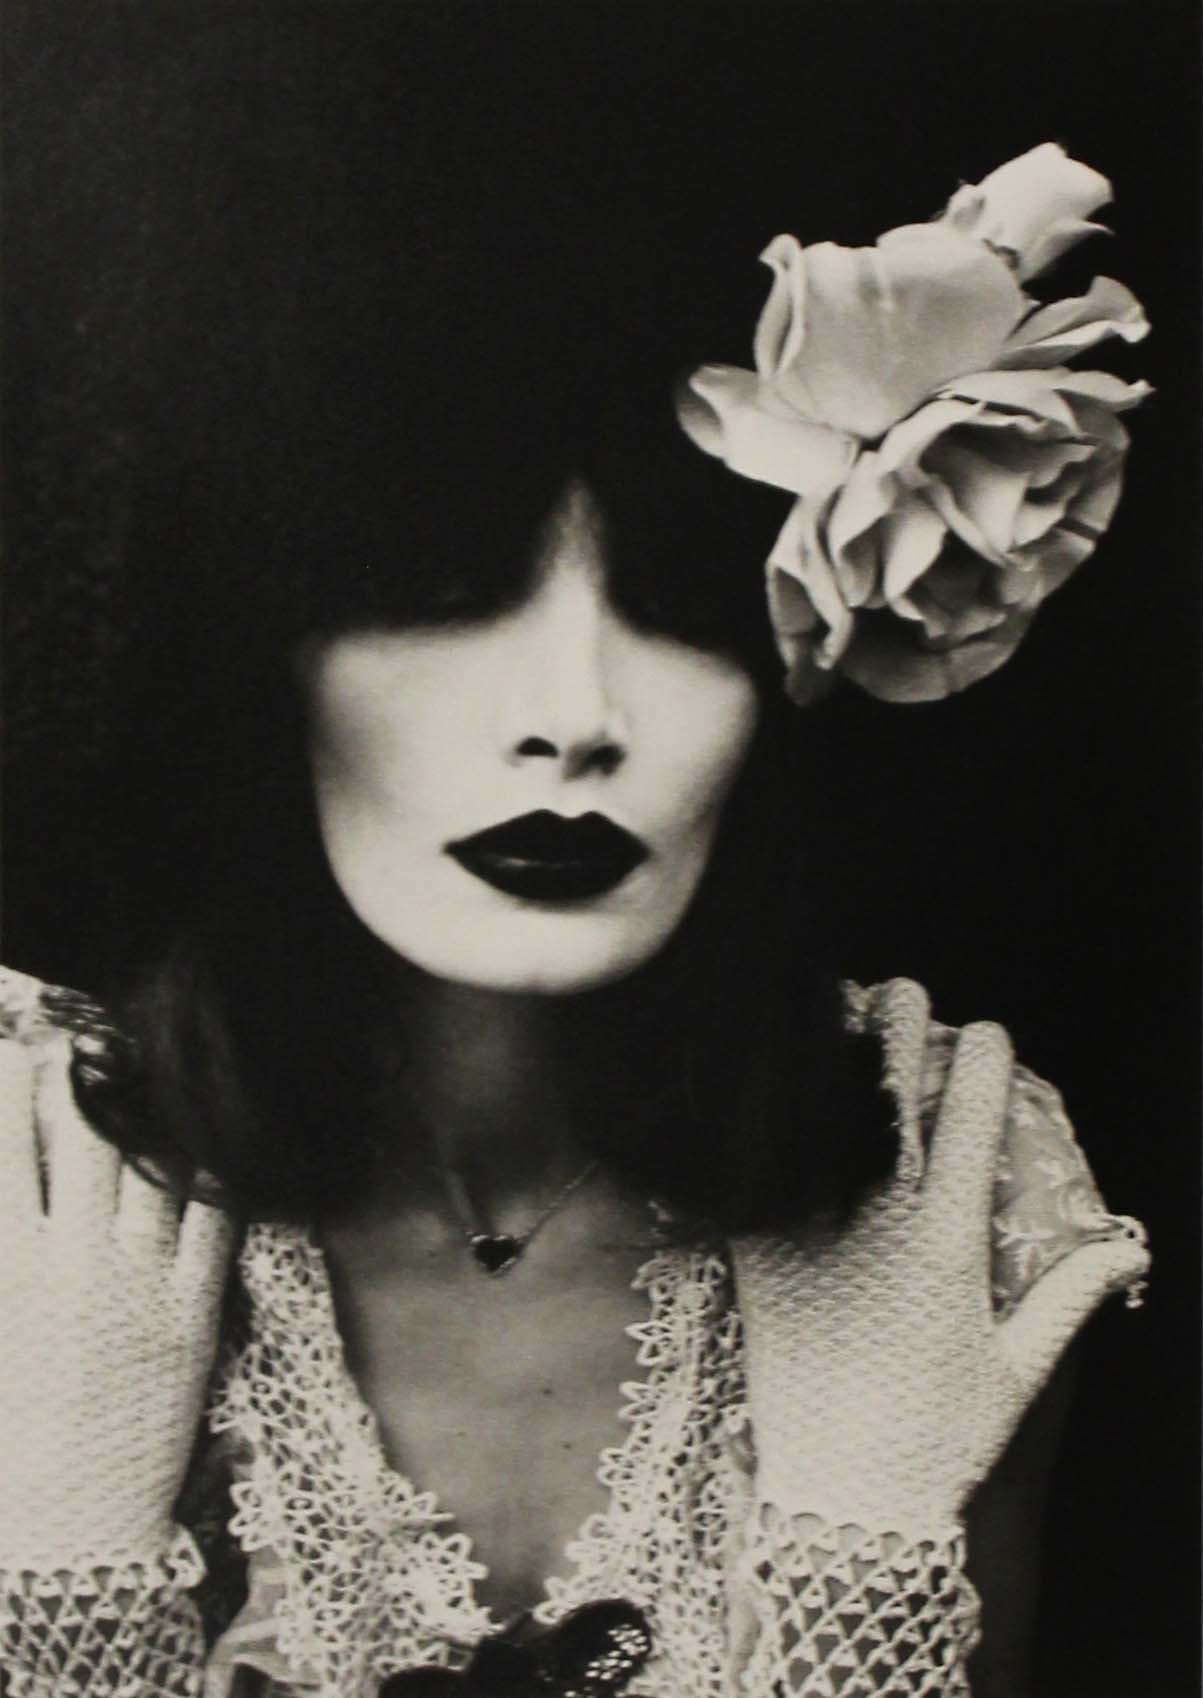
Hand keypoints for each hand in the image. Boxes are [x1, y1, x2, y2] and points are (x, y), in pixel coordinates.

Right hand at [0, 1030, 234, 1573]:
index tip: (10, 1050)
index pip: (3, 1159)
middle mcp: (76, 1267)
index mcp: (7, 1273)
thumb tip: (13, 1195)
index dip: (6, 1094)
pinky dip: (208, 1178)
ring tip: (139, 1078)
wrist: (68, 1533)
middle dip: (79, 1083)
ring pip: (152, 1171)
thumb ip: (4, 1250)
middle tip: (78, 1045)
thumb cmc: (4, 1442)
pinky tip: (205, 1146)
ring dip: (145, 1115)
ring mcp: (141, 1286)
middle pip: (84, 1145)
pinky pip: (211, 1224)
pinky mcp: (194, 1315)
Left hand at [732, 1019, 1147, 1539]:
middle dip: (897, 1031)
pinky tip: (766, 1079)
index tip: (988, 1031)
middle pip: (887, 1100)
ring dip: (830, 1053)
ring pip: (818, 1117)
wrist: (842, 1496)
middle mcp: (877, 1224)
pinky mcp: (756, 1256)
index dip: (982, 1066)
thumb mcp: (1018, 1371)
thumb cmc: (939, 1438)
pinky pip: (754, 1167)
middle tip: (903, 991)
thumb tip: (1127, 1247)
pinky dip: (761, 1115)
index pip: (970, 1127)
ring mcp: (811, 1234)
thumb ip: (1067, 1298)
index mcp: (947, 1243)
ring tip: (834, 1007)